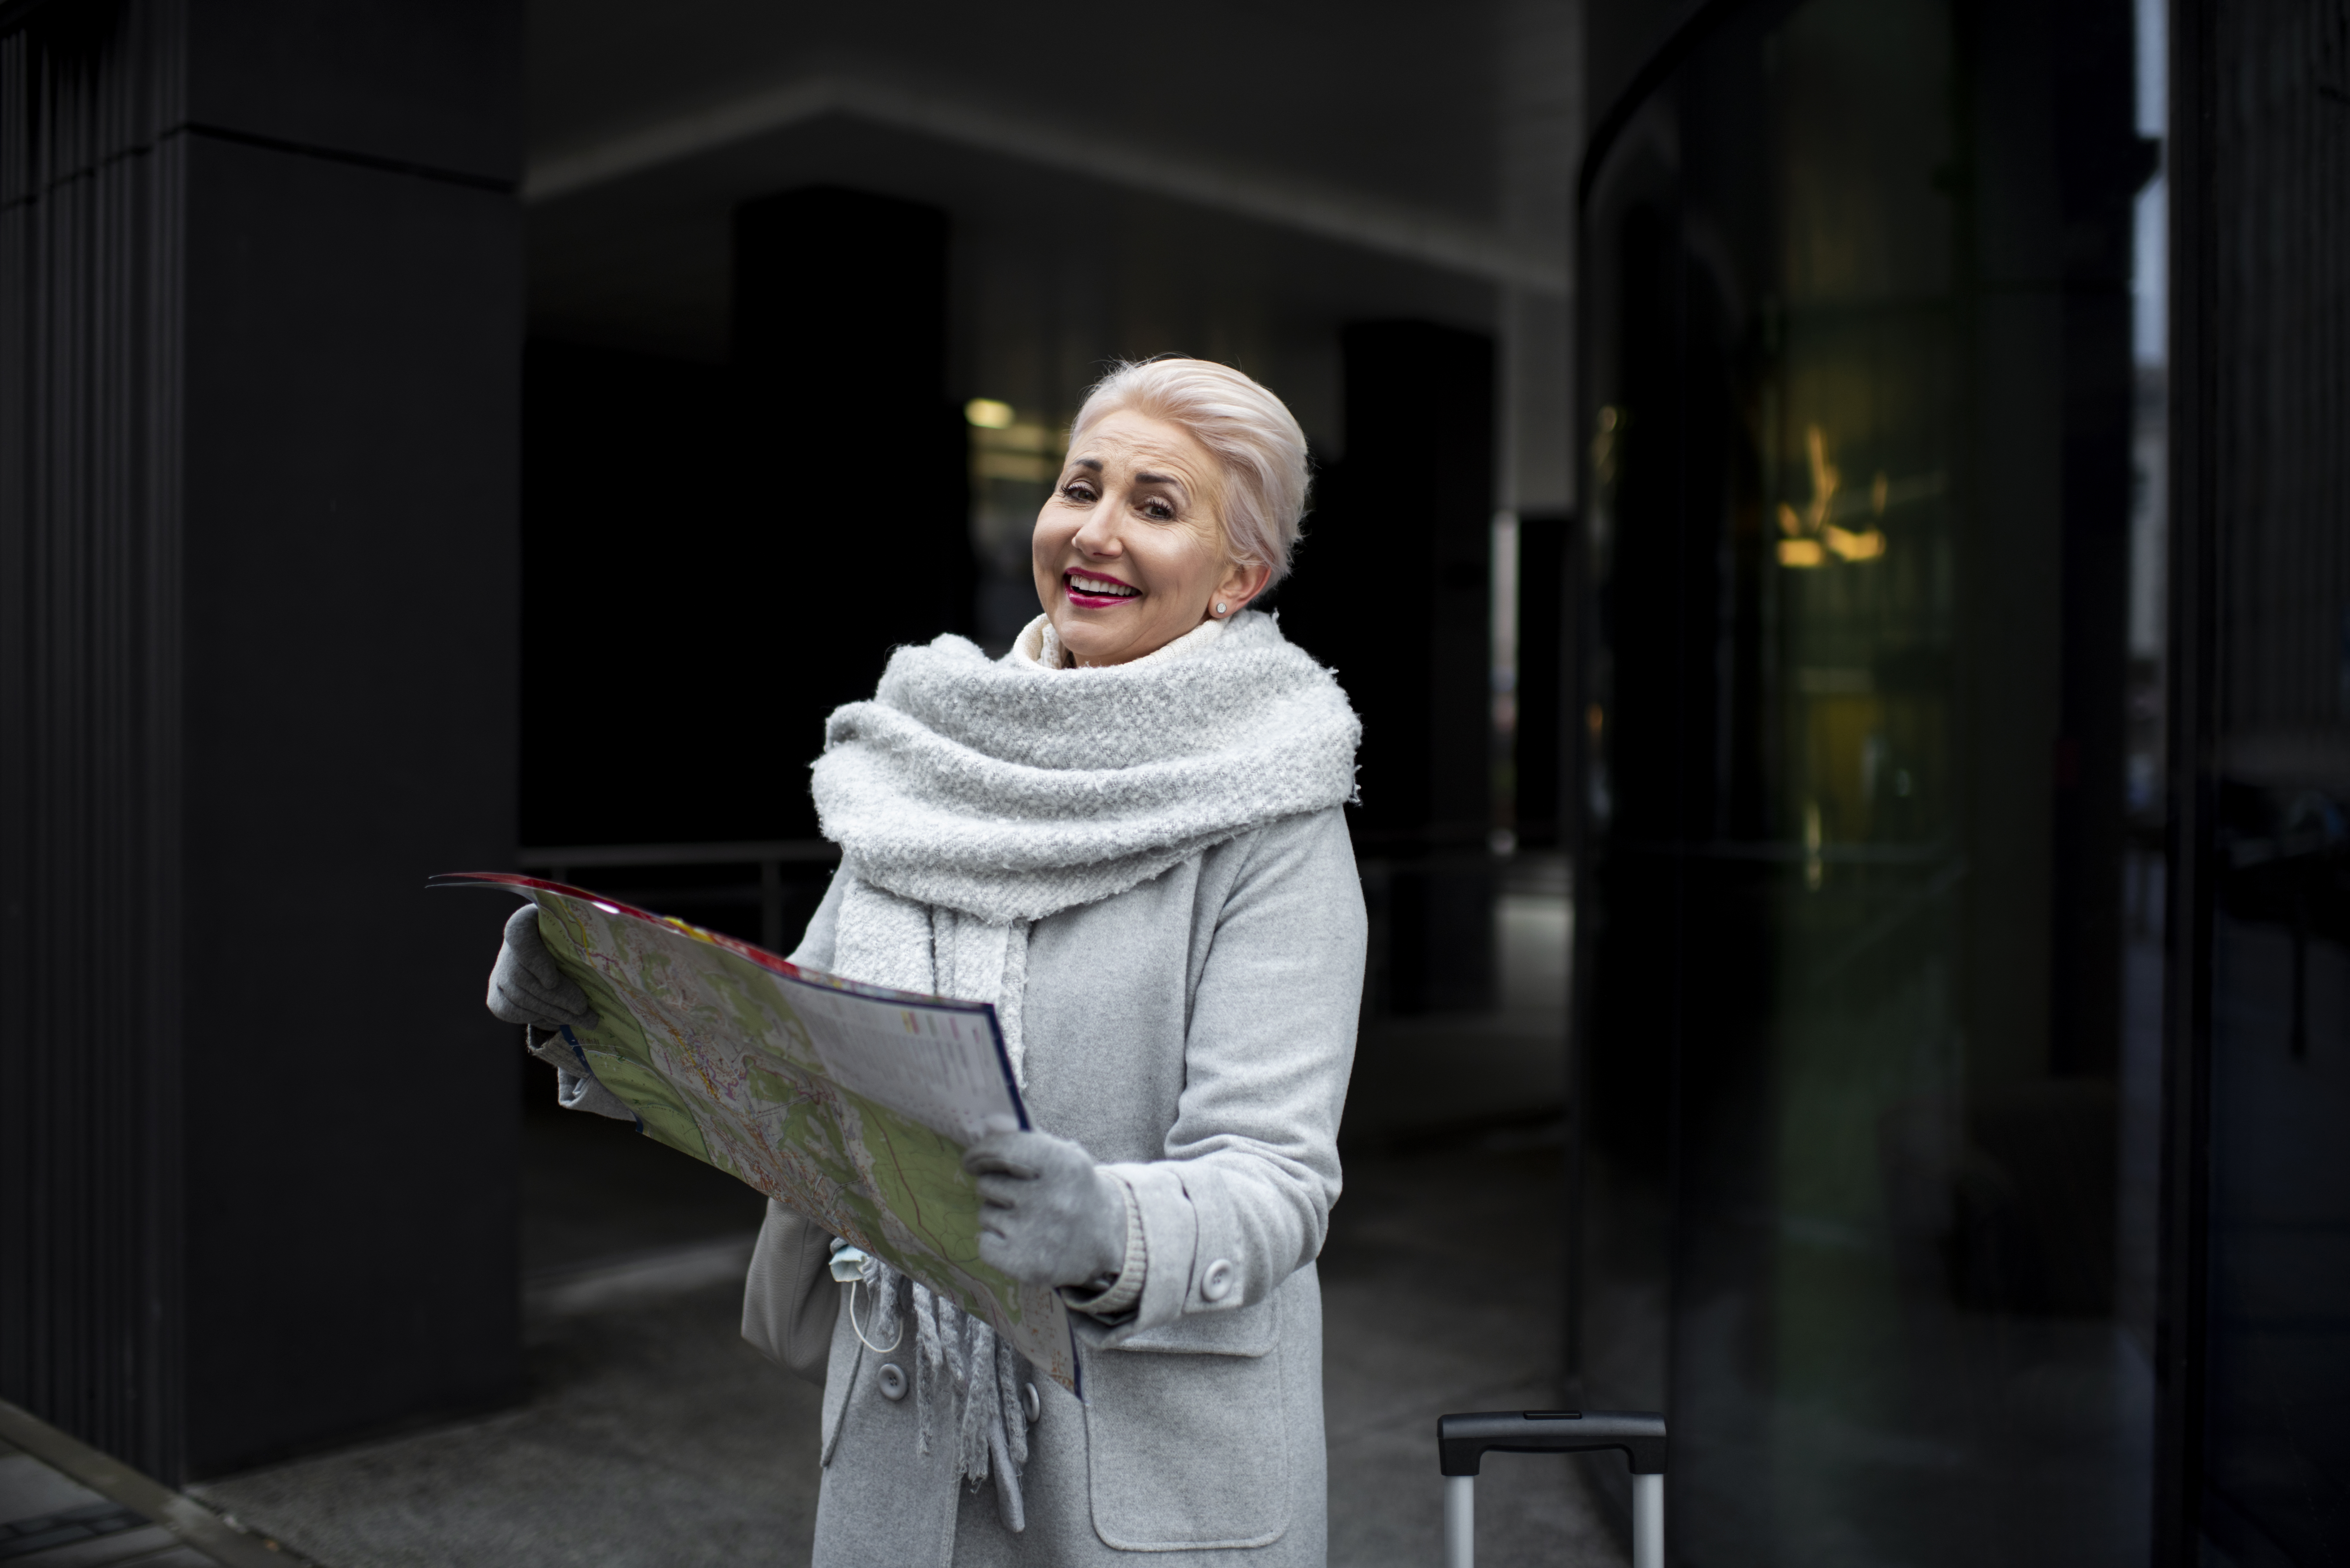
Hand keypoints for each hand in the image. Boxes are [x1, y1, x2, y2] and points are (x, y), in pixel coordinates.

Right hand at [486, 904, 598, 1030]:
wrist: (559, 955)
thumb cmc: (576, 942)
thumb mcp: (583, 934)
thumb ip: (587, 942)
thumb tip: (603, 967)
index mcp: (527, 921)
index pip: (519, 936)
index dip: (533, 960)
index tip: (552, 982)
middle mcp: (508, 946)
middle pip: (522, 976)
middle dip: (556, 997)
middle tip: (583, 1010)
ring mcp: (500, 970)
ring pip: (518, 997)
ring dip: (552, 1012)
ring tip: (582, 1020)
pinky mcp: (496, 994)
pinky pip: (509, 1011)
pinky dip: (535, 1018)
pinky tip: (559, 1021)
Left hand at [962, 1130, 1126, 1289]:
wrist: (1107, 1241)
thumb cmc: (1075, 1191)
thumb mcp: (1063, 1157)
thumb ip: (1026, 1138)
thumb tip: (989, 1121)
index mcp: (1063, 1165)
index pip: (1002, 1149)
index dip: (980, 1153)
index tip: (972, 1161)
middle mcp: (1051, 1200)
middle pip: (988, 1184)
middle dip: (996, 1188)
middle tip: (1018, 1196)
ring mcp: (1037, 1235)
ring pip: (985, 1214)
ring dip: (998, 1215)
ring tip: (1026, 1220)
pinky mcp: (1026, 1265)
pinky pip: (984, 1243)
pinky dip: (995, 1243)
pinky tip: (1020, 1241)